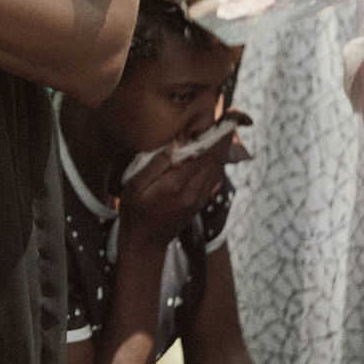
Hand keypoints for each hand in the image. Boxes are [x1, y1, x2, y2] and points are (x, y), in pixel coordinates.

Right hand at [119, 131, 242, 251]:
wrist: (144, 245)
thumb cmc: (134, 213)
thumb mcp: (135, 186)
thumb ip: (155, 164)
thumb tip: (174, 143)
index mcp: (176, 185)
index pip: (202, 155)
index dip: (214, 136)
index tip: (223, 119)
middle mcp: (193, 193)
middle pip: (215, 161)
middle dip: (223, 140)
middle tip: (229, 120)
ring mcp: (198, 200)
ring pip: (217, 170)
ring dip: (223, 151)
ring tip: (225, 132)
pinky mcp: (199, 204)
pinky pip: (213, 180)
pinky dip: (217, 164)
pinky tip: (215, 154)